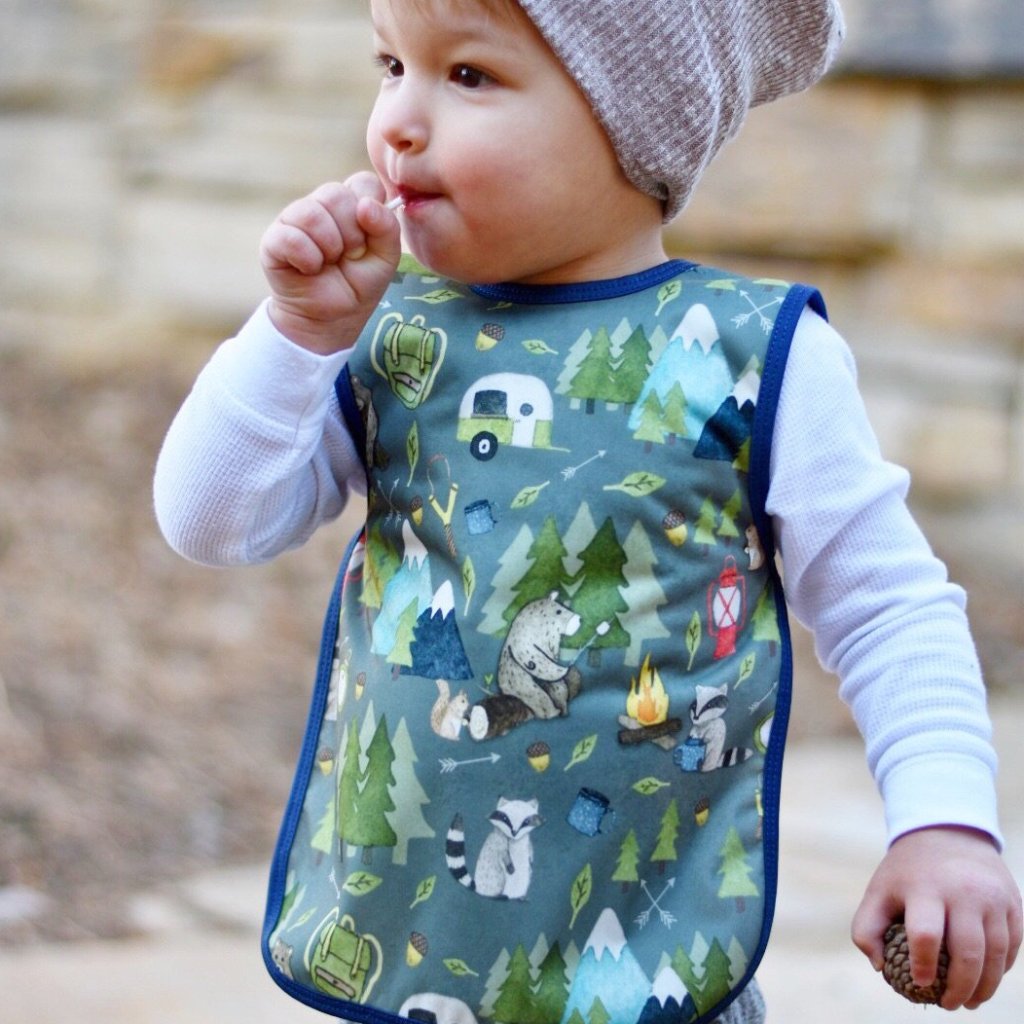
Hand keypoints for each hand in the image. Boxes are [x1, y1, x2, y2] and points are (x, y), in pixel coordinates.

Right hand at [259, 173, 401, 353]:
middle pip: (336, 194)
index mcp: (350, 205)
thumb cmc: (357, 286)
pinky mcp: (274, 240)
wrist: (331, 320)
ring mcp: (294, 219)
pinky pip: (291, 237)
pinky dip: (308, 259)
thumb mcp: (385, 259)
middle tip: (348, 256)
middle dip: (351, 234)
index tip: (369, 238)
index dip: (371, 209)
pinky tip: (309, 269)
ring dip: (329, 247)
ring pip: (312, 213)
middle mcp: (321, 206)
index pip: (363, 182)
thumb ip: (387, 229)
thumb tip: (366, 205)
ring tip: (328, 263)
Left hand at [852, 825, 1022, 1009]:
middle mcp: (963, 891)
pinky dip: (1001, 969)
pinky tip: (986, 980)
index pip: (927, 934)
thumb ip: (867, 928)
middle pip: (968, 952)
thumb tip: (880, 967)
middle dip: (960, 988)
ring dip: (985, 987)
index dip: (924, 964)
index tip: (920, 983)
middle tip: (948, 1005)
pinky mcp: (1013, 902)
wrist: (947, 832)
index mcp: (925, 887)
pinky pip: (1012, 945)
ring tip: (969, 1003)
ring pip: (996, 954)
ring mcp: (992, 897)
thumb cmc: (908, 872)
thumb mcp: (879, 890)